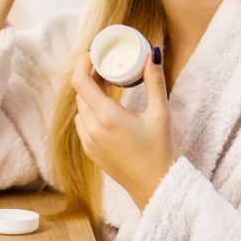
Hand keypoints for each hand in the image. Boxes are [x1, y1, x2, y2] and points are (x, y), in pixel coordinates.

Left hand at [72, 47, 176, 211]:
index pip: (80, 81)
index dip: (82, 63)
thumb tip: (152, 54)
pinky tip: (105, 108)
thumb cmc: (160, 151)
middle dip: (90, 76)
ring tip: (107, 85)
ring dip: (90, 94)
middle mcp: (92, 128)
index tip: (93, 54)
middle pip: (80, 92)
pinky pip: (82, 122)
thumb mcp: (160, 113)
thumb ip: (154, 81)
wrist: (154, 187)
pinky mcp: (89, 150)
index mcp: (107, 117)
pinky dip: (90, 110)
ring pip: (80, 107)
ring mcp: (88, 141)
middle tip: (106, 66)